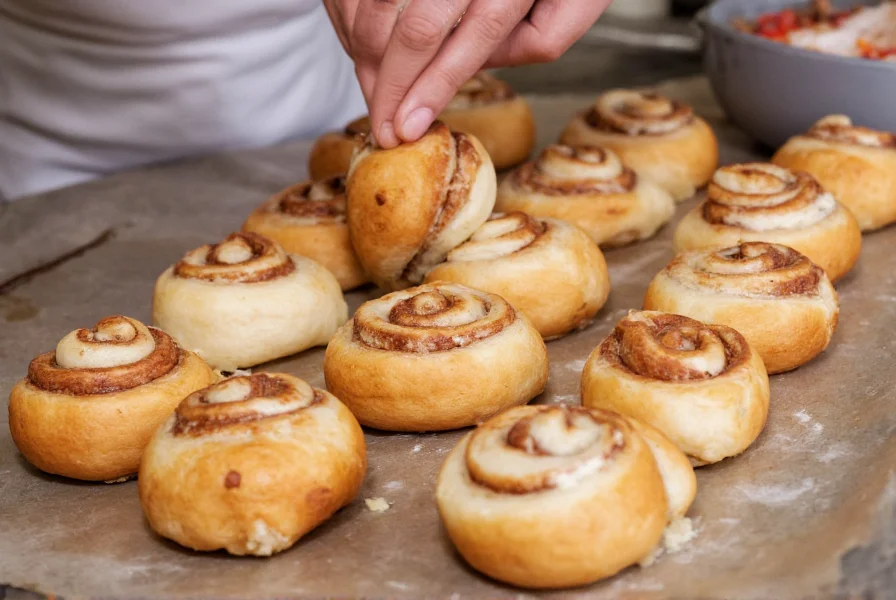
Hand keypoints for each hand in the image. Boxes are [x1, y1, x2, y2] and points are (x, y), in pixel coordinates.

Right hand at [323, 0, 611, 148]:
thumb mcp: (580, 0)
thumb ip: (539, 39)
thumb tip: (477, 68)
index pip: (472, 39)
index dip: (433, 88)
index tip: (406, 127)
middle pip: (417, 26)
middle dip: (390, 84)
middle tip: (381, 128)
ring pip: (379, 2)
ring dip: (366, 53)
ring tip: (373, 92)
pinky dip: (352, 17)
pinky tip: (365, 49)